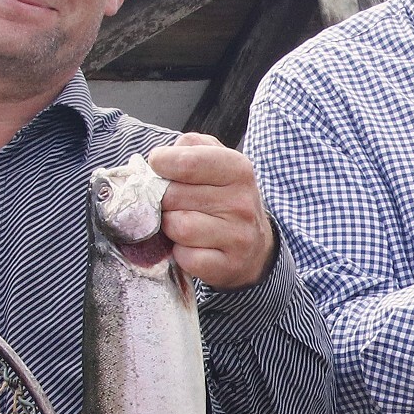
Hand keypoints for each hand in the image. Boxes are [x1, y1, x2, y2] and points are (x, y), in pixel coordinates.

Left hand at [149, 133, 276, 289]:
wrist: (254, 247)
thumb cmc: (224, 198)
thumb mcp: (216, 161)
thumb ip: (189, 148)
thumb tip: (160, 159)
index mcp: (238, 169)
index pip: (187, 162)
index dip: (162, 164)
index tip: (159, 167)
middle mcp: (241, 202)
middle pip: (173, 196)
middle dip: (163, 200)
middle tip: (173, 203)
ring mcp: (238, 236)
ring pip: (178, 227)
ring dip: (170, 227)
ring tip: (181, 224)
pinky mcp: (228, 265)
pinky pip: (184, 257)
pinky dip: (179, 253)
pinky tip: (191, 247)